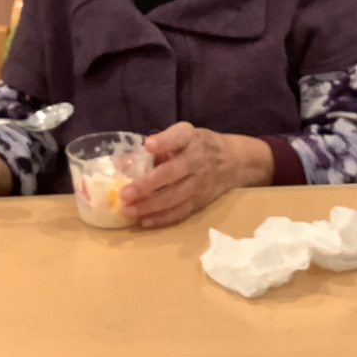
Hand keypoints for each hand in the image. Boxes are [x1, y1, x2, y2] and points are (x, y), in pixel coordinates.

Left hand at [120, 122, 273, 228]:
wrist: (233, 161)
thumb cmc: (197, 145)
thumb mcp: (181, 135)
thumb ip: (155, 148)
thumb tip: (123, 163)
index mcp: (190, 138)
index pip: (178, 137)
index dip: (164, 142)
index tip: (148, 145)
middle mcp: (197, 159)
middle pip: (173, 173)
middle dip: (148, 184)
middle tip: (125, 194)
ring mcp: (200, 182)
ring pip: (176, 196)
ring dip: (151, 206)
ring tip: (128, 211)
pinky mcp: (201, 200)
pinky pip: (181, 211)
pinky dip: (163, 218)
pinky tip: (144, 220)